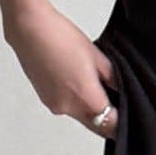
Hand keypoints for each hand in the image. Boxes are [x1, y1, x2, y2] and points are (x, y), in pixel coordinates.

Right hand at [3, 0, 116, 137]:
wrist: (29, 29)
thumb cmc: (60, 37)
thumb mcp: (97, 56)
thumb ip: (113, 79)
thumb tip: (122, 92)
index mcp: (85, 98)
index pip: (111, 125)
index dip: (121, 120)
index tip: (126, 111)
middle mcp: (69, 108)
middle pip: (95, 124)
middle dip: (106, 116)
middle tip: (112, 98)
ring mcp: (55, 106)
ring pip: (81, 116)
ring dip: (88, 106)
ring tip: (88, 80)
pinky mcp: (45, 100)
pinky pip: (66, 107)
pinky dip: (74, 100)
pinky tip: (73, 79)